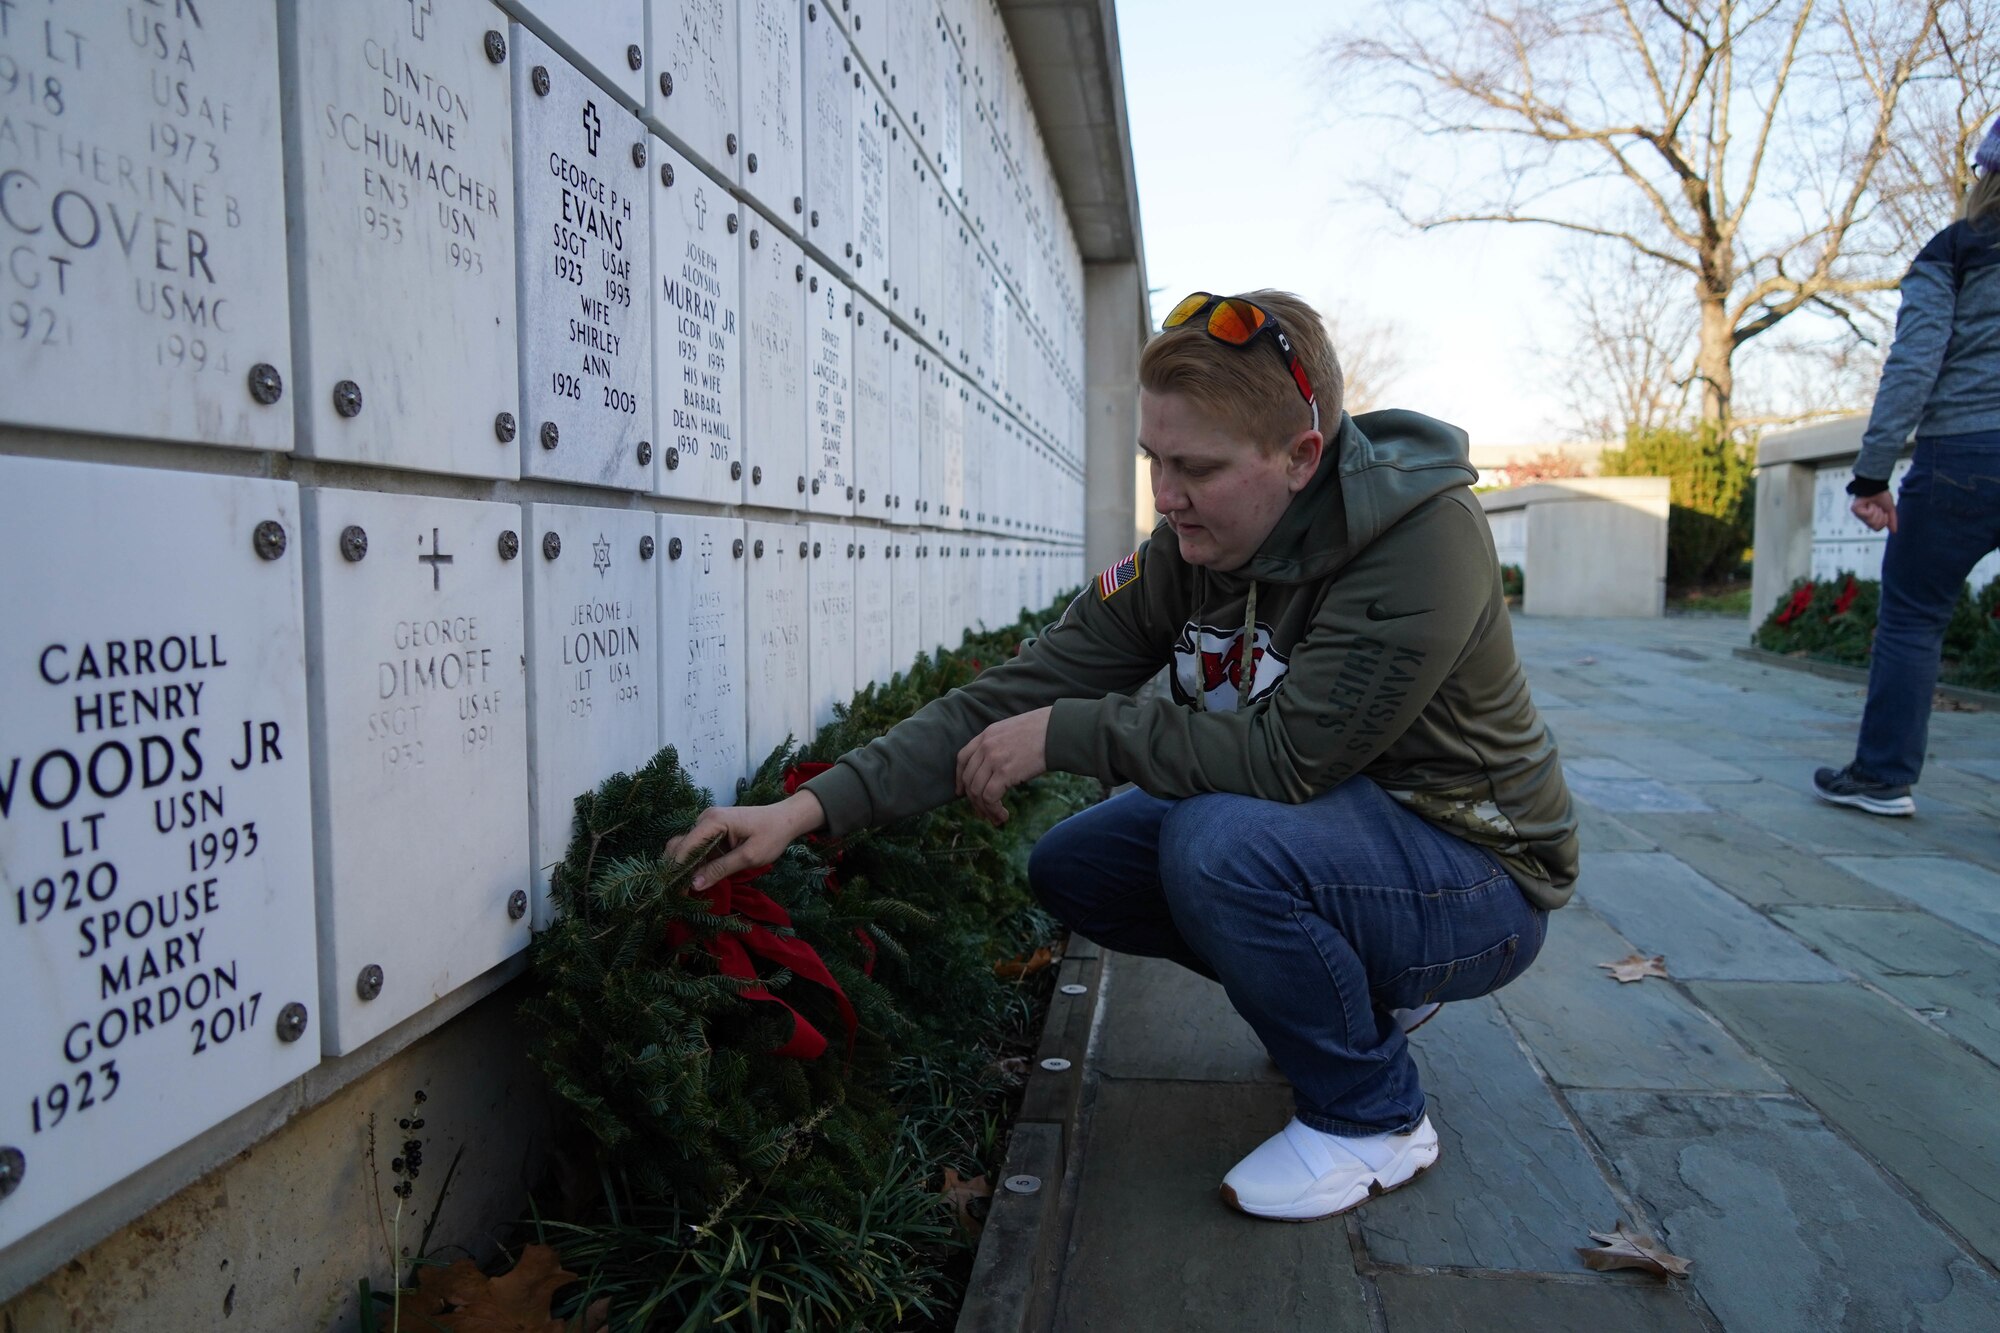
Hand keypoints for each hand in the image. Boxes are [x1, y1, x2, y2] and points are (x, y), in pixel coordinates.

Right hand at [665, 792, 824, 890]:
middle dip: (678, 869)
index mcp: (713, 821)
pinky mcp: (712, 831)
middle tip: (680, 894)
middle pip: (680, 845)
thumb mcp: (749, 857)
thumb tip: (693, 885)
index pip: (685, 846)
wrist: (786, 819)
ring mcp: (708, 824)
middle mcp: (705, 819)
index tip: (674, 891)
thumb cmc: (772, 835)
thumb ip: (720, 869)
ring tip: (686, 891)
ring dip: (686, 868)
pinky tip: (698, 880)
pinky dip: (696, 863)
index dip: (677, 869)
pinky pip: (698, 848)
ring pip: (687, 848)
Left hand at [955, 707, 1051, 825]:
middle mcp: (986, 746)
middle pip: (969, 778)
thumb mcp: (1013, 731)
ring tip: (996, 818)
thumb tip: (998, 769)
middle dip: (973, 800)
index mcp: (987, 734)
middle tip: (983, 813)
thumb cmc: (1043, 731)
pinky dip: (994, 810)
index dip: (960, 778)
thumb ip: (1000, 745)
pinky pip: (990, 797)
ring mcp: (993, 759)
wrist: (1058, 731)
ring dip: (985, 809)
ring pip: (977, 791)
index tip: (962, 791)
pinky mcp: (1004, 772)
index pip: (962, 758)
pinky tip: (1004, 815)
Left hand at [1851, 491, 1896, 533]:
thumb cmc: (1882, 496)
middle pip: (1874, 526)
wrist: (1877, 487)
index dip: (1883, 521)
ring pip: (1871, 522)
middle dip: (1880, 516)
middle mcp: (1864, 518)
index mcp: (1871, 518)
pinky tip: (1869, 503)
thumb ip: (1892, 521)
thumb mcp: (1890, 510)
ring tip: (1873, 505)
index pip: (1877, 528)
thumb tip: (1894, 531)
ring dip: (1876, 512)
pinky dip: (1871, 508)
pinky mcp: (1855, 510)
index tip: (1883, 511)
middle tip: (1878, 508)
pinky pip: (1867, 515)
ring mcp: (1858, 514)